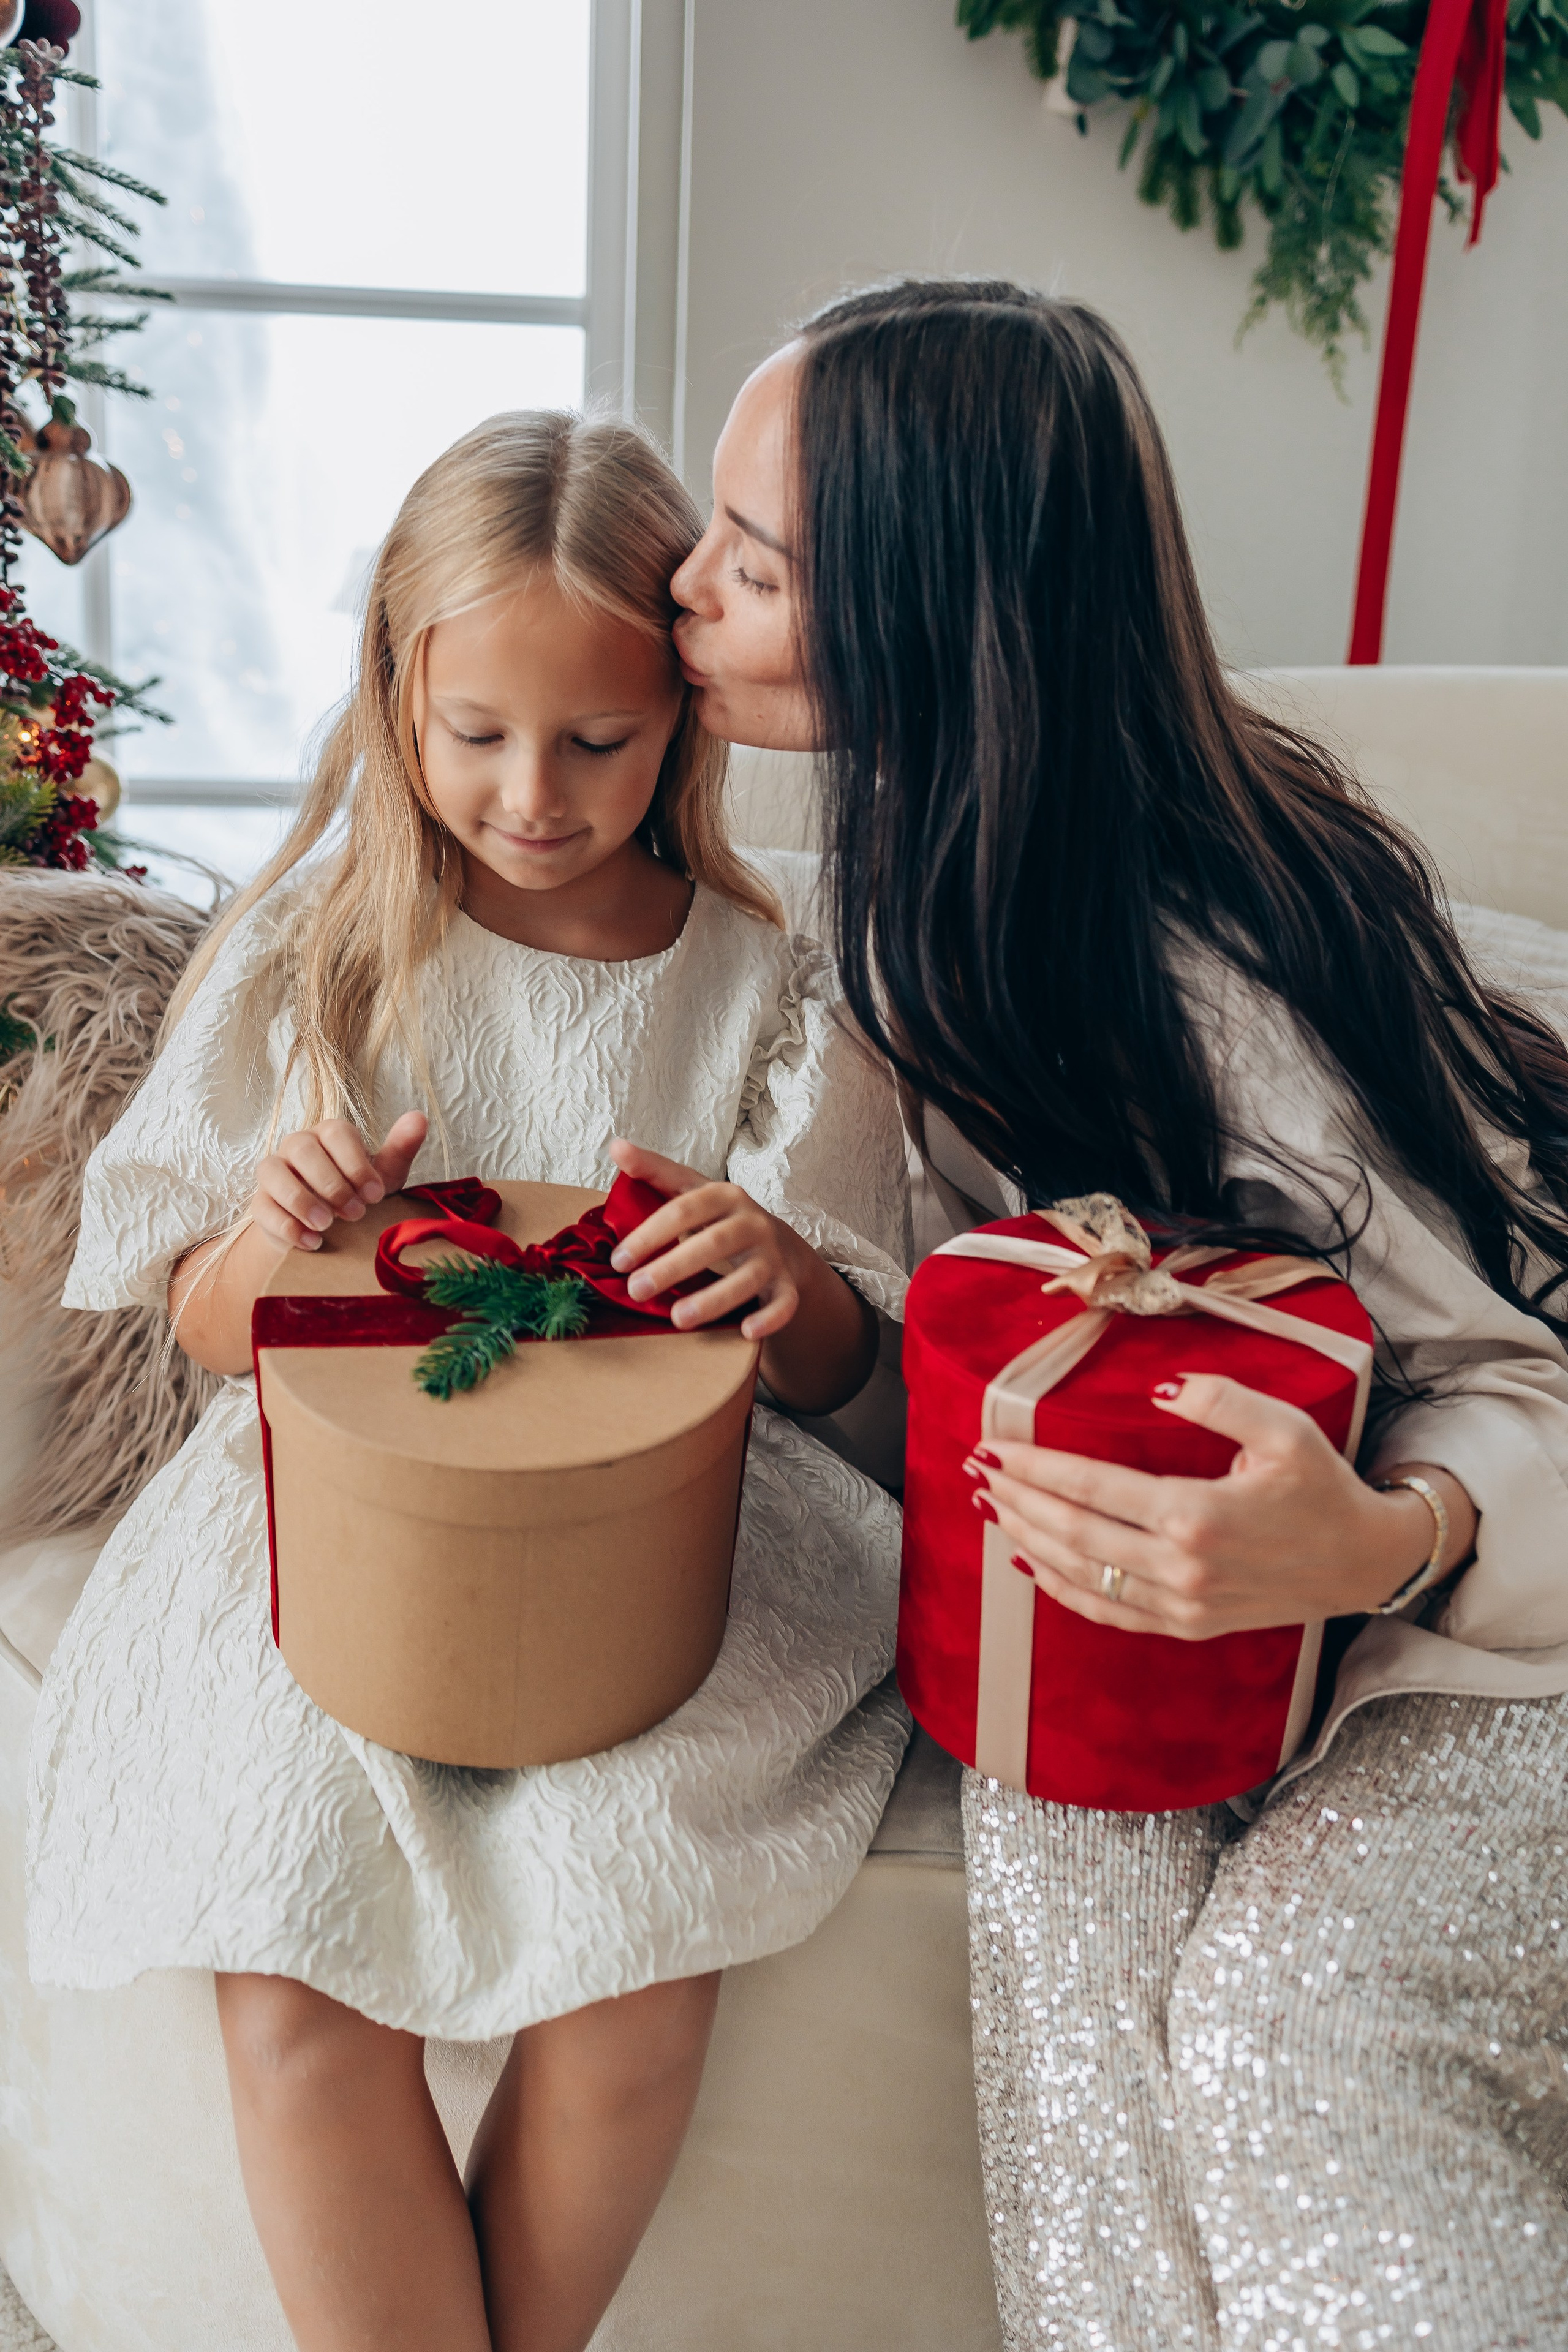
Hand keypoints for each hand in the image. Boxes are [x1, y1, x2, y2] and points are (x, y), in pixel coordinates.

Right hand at [250, 1111, 428, 1252]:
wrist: (329, 1232)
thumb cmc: (358, 1195)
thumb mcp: (383, 1177)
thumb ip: (400, 1150)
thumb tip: (419, 1118)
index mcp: (330, 1134)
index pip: (337, 1133)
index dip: (356, 1163)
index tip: (376, 1195)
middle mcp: (298, 1146)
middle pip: (303, 1148)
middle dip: (331, 1183)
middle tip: (355, 1213)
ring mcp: (275, 1172)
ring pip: (273, 1172)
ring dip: (302, 1200)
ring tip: (327, 1225)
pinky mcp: (261, 1202)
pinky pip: (263, 1207)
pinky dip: (287, 1225)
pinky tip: (312, 1242)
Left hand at [606, 1138, 803, 1338]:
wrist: (778, 1243)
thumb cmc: (720, 1218)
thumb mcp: (691, 1191)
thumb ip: (655, 1172)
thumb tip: (616, 1146)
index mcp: (724, 1195)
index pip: (683, 1208)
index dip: (649, 1235)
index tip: (618, 1260)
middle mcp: (751, 1222)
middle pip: (713, 1243)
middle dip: (672, 1267)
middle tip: (636, 1290)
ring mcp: (771, 1254)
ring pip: (747, 1277)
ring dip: (713, 1299)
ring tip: (678, 1319)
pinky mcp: (787, 1284)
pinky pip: (784, 1303)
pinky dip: (769, 1318)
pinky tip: (746, 1331)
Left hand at [967, 1371, 1477, 1639]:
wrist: (1362, 1562)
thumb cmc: (1323, 1488)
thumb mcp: (1284, 1428)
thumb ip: (1220, 1399)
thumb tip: (1159, 1386)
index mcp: (1195, 1515)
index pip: (1090, 1487)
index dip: (1033, 1468)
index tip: (990, 1448)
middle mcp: (1180, 1568)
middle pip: (1072, 1532)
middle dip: (1016, 1500)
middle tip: (975, 1472)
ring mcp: (1180, 1605)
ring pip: (1081, 1574)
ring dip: (1028, 1539)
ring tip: (991, 1507)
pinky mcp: (1186, 1625)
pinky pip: (1107, 1611)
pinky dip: (1062, 1589)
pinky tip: (1033, 1563)